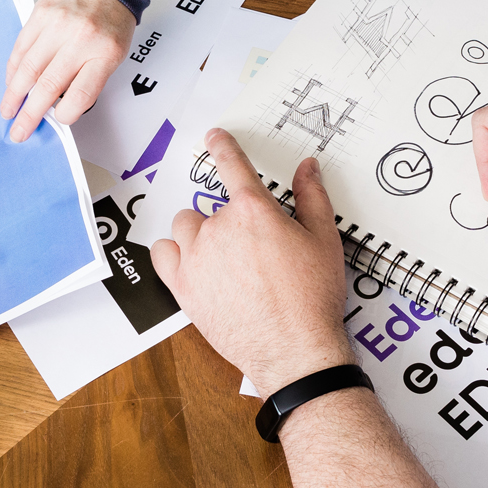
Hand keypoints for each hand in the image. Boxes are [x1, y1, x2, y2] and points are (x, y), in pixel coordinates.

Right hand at [0, 0, 134, 142]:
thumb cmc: (113, 19)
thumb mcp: (114, 53)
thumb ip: (89, 78)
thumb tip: (58, 105)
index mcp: (105, 54)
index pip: (81, 95)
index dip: (65, 114)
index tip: (57, 120)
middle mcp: (80, 39)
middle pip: (48, 86)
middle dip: (29, 115)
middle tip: (18, 131)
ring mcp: (57, 25)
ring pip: (28, 68)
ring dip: (14, 94)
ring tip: (8, 110)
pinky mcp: (40, 13)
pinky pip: (21, 47)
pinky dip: (13, 68)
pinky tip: (12, 81)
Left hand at [151, 129, 355, 396]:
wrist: (295, 350)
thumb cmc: (312, 298)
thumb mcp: (324, 239)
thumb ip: (313, 196)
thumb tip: (307, 166)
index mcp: (254, 211)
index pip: (233, 165)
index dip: (223, 146)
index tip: (215, 136)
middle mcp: (219, 228)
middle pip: (210, 205)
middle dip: (227, 219)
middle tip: (250, 247)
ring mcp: (196, 258)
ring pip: (185, 226)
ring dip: (199, 235)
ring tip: (224, 258)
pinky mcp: (183, 287)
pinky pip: (163, 254)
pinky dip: (174, 254)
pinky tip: (193, 265)